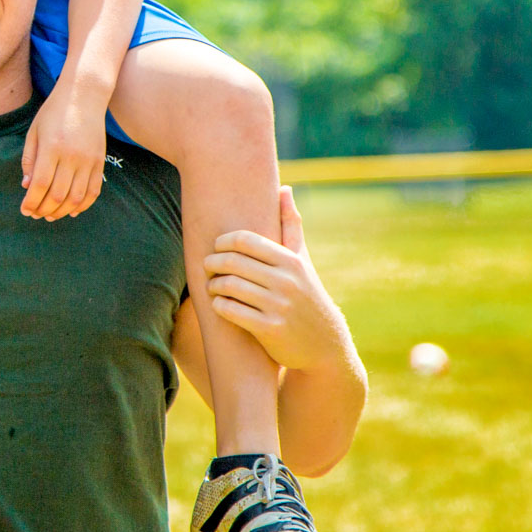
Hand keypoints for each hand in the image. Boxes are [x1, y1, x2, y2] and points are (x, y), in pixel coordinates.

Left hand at [21, 78, 109, 219]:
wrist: (84, 96)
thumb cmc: (54, 112)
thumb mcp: (34, 132)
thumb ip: (29, 160)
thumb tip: (27, 186)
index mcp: (52, 147)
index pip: (41, 184)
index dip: (32, 201)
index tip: (25, 210)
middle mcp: (72, 156)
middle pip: (58, 194)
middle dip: (44, 209)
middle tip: (35, 214)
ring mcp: (89, 160)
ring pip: (76, 197)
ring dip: (62, 211)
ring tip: (50, 214)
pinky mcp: (100, 162)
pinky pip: (94, 191)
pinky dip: (83, 205)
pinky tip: (72, 210)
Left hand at [202, 187, 354, 371]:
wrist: (324, 343)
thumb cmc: (306, 293)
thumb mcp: (302, 259)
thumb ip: (290, 224)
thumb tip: (284, 188)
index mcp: (290, 260)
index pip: (245, 240)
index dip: (223, 241)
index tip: (216, 247)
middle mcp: (286, 281)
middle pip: (232, 262)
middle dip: (213, 262)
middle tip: (207, 266)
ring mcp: (278, 306)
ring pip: (229, 286)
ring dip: (213, 285)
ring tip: (212, 285)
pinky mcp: (270, 329)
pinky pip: (232, 311)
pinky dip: (219, 305)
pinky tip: (218, 303)